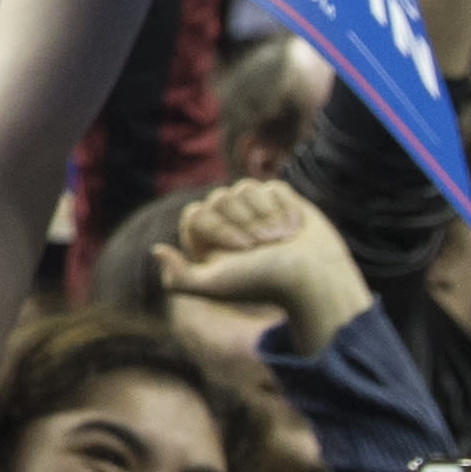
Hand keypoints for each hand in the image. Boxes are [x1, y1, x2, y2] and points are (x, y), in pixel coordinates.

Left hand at [158, 176, 368, 351]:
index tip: (241, 251)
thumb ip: (178, 278)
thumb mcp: (213, 285)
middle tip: (264, 247)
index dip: (219, 228)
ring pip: (245, 188)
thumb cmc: (262, 283)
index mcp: (208, 243)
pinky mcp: (280, 200)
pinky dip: (285, 208)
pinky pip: (272, 186)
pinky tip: (294, 229)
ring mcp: (254, 211)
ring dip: (265, 216)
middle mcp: (229, 225)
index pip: (196, 213)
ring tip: (280, 241)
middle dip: (244, 223)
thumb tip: (157, 250)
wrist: (313, 276)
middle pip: (220, 198)